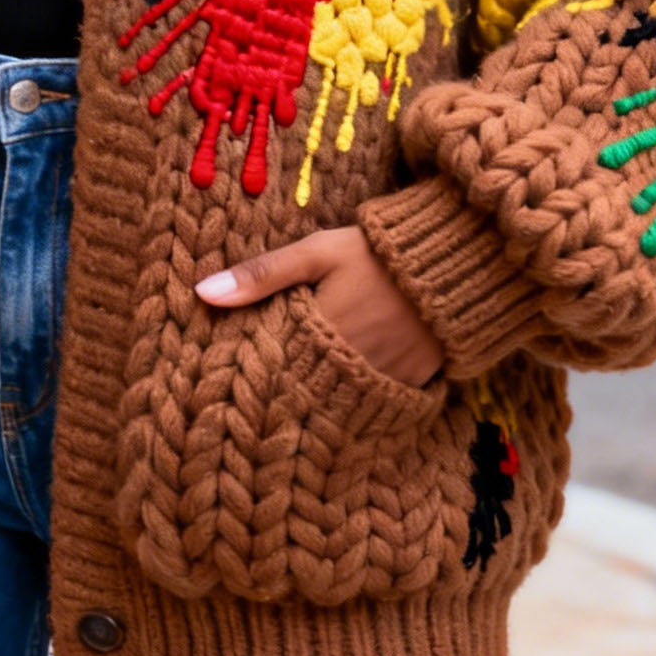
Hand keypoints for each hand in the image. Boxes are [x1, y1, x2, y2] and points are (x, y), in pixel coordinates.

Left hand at [195, 226, 444, 386]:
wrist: (453, 261)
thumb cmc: (375, 253)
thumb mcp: (317, 252)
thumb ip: (263, 274)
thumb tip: (202, 292)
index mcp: (322, 335)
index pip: (275, 370)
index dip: (254, 377)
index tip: (230, 384)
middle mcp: (351, 367)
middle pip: (303, 393)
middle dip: (281, 396)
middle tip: (253, 403)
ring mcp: (384, 381)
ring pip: (337, 403)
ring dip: (315, 402)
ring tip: (290, 402)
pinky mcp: (410, 384)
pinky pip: (372, 402)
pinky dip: (352, 401)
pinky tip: (335, 396)